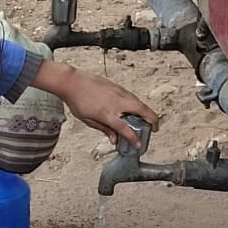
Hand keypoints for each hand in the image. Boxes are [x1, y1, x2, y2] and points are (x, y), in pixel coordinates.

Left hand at [34, 60, 157, 146]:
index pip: (125, 129)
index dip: (134, 138)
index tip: (138, 145)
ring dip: (147, 112)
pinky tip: (137, 110)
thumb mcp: (89, 120)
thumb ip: (104, 130)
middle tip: (155, 129)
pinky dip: (139, 105)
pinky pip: (133, 97)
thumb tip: (114, 139)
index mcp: (107, 114)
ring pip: (139, 102)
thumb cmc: (78, 101)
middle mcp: (116, 102)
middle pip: (141, 111)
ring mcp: (119, 93)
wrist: (72, 82)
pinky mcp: (118, 87)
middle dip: (152, 120)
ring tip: (149, 121)